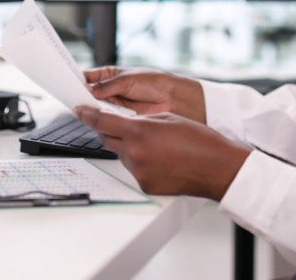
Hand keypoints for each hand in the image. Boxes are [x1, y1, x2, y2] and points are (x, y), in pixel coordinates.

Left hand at [74, 106, 250, 199]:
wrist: (216, 167)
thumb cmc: (199, 141)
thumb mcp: (167, 118)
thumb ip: (141, 121)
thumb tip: (125, 123)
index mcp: (139, 132)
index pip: (101, 122)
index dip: (87, 115)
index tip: (79, 110)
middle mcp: (134, 153)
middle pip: (108, 139)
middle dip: (110, 130)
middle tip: (120, 124)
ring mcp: (139, 172)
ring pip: (122, 154)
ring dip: (129, 147)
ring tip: (154, 144)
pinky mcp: (145, 185)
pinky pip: (134, 169)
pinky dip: (141, 162)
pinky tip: (160, 159)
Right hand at [83, 66, 205, 122]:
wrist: (173, 100)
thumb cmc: (154, 83)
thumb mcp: (127, 80)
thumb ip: (106, 86)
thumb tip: (87, 90)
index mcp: (109, 76)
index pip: (87, 78)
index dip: (76, 81)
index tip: (66, 84)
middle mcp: (109, 91)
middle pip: (88, 95)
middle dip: (80, 96)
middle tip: (72, 99)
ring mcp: (114, 105)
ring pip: (95, 108)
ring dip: (90, 109)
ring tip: (83, 108)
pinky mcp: (120, 119)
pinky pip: (106, 120)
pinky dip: (101, 120)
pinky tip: (96, 118)